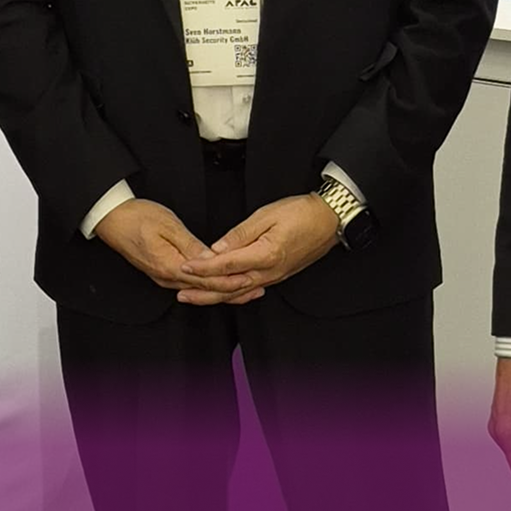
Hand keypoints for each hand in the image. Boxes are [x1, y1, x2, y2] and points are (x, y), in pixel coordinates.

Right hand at [94, 198, 255, 300]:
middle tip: (258, 288)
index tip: (251, 278)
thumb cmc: (137, 217)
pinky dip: (209, 285)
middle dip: (234, 291)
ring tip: (247, 288)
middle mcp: (167, 278)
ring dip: (224, 290)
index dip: (232, 280)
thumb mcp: (168, 225)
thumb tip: (212, 259)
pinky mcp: (162, 273)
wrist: (111, 219)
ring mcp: (164, 277)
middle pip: (206, 290)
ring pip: (200, 290)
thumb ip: (191, 245)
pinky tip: (220, 282)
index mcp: (170, 266)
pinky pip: (191, 284)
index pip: (208, 279)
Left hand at [175, 194, 338, 306]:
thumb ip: (239, 234)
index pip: (226, 265)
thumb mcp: (266, 215)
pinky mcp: (278, 275)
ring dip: (215, 296)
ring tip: (195, 297)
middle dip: (203, 291)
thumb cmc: (302, 214)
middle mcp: (269, 271)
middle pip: (229, 287)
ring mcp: (274, 276)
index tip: (185, 267)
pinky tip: (226, 295)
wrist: (329, 220)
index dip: (203, 268)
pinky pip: (251, 289)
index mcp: (265, 255)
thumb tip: (217, 248)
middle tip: (181, 292)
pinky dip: (234, 294)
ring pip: (239, 292)